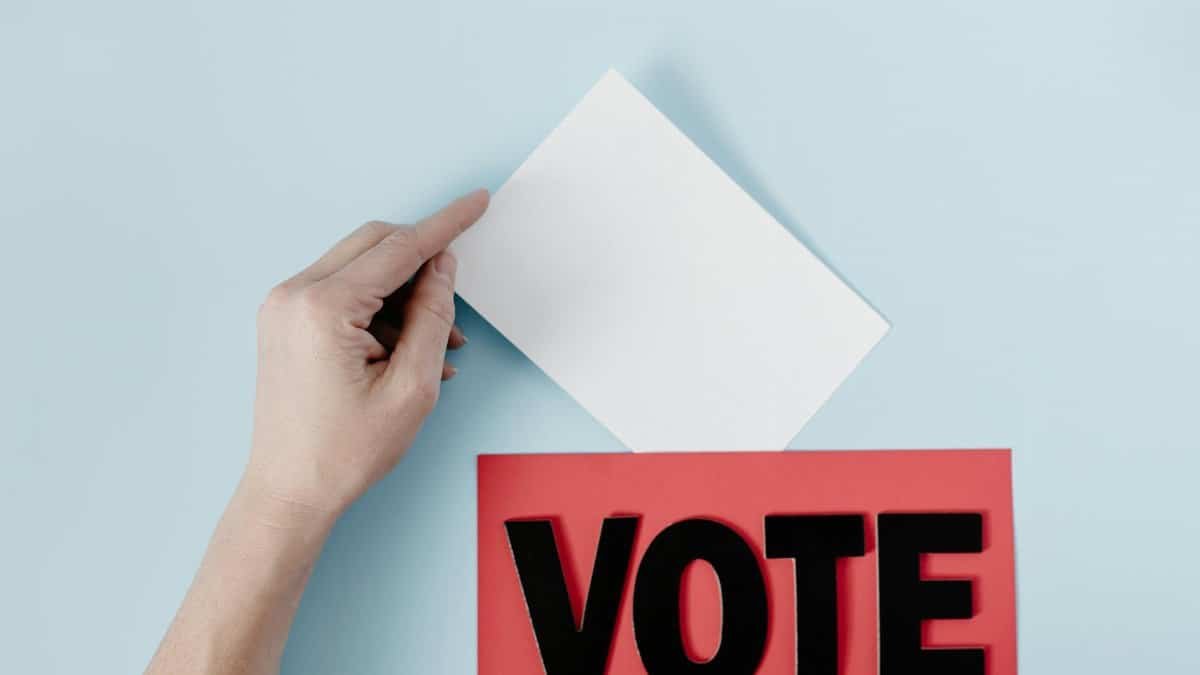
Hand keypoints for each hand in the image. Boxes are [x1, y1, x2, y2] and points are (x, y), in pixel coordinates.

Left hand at [244, 189, 488, 517]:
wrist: (289, 491)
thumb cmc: (345, 451)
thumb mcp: (412, 387)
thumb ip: (431, 316)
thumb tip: (442, 267)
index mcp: (324, 308)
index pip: (399, 248)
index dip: (446, 225)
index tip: (477, 201)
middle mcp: (294, 295)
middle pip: (374, 245)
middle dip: (422, 264)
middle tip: (453, 301)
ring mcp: (283, 306)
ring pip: (359, 268)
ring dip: (402, 294)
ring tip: (435, 346)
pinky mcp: (283, 321)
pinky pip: (341, 292)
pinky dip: (378, 309)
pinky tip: (405, 350)